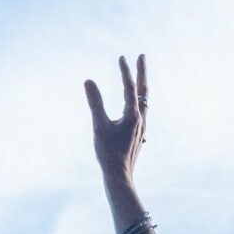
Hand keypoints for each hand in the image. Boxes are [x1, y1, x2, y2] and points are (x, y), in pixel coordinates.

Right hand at [84, 55, 146, 182]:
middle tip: (141, 57)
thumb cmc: (108, 153)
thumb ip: (95, 102)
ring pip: (145, 102)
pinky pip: (142, 112)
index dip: (125, 71)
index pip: (129, 87)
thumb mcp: (99, 126)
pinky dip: (139, 101)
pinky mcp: (138, 135)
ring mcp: (141, 127)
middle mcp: (140, 119)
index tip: (121, 57)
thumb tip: (88, 80)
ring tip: (140, 78)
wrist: (119, 177)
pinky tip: (136, 107)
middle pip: (144, 91)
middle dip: (141, 73)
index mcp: (132, 115)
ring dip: (142, 87)